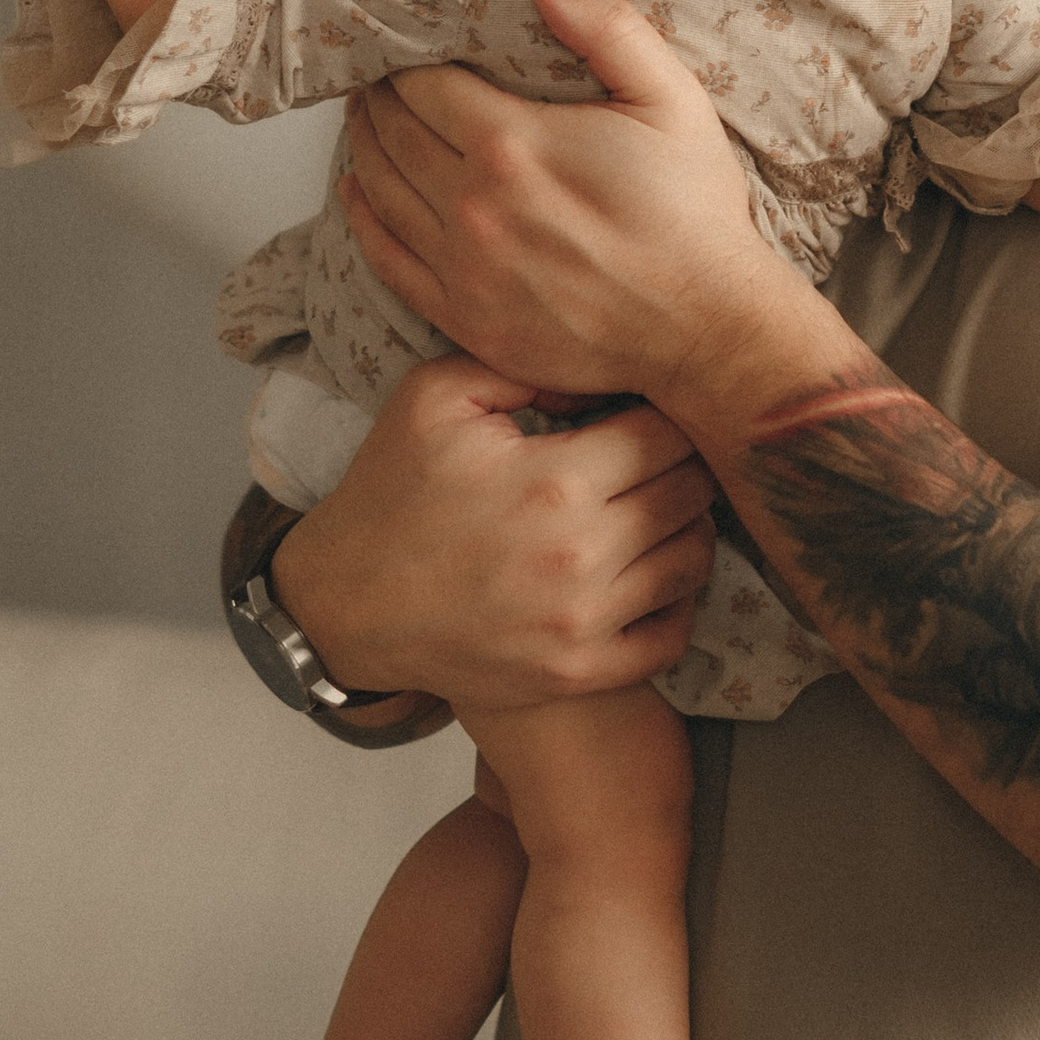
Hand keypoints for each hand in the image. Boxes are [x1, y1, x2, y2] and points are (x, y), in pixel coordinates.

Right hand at [270, 349, 717, 710]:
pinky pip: (671, 637)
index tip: (637, 414)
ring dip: (686, 528)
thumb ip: (525, 367)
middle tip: (652, 458)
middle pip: (693, 493)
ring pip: (694, 561)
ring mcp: (582, 622)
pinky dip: (676, 603)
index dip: (659, 413)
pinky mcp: (576, 672)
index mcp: (555, 479)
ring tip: (654, 510)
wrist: (345, 604)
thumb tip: (598, 370)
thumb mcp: (436, 397)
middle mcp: (581, 554)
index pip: (668, 433)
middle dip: (682, 464)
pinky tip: (649, 574)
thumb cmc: (391, 492)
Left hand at [338, 0, 796, 412]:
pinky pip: (387, 260)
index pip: (424, 86)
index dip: (405, 63)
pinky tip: (356, 194)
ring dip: (365, 148)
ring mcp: (463, 267)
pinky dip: (362, 221)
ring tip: (366, 121)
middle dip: (379, 100)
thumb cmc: (693, 213)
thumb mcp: (672, 100)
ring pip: (380, 191)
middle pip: (393, 134)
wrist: (706, 328)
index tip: (403, 49)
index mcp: (514, 143)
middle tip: (376, 81)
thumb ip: (607, 29)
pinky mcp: (464, 318)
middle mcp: (474, 205)